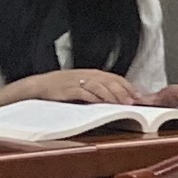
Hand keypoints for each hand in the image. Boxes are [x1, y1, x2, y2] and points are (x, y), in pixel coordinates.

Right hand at [9, 69, 140, 107]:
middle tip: (133, 102)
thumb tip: (119, 97)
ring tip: (122, 104)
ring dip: (112, 95)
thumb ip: (99, 88)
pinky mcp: (68, 89)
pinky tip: (102, 104)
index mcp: (93, 73)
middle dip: (123, 92)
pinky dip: (94, 98)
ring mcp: (78, 82)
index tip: (138, 96)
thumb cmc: (63, 87)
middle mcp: (87, 75)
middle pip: (110, 82)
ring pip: (100, 87)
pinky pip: (84, 93)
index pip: (115, 78)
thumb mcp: (83, 84)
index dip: (128, 87)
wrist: (39, 85)